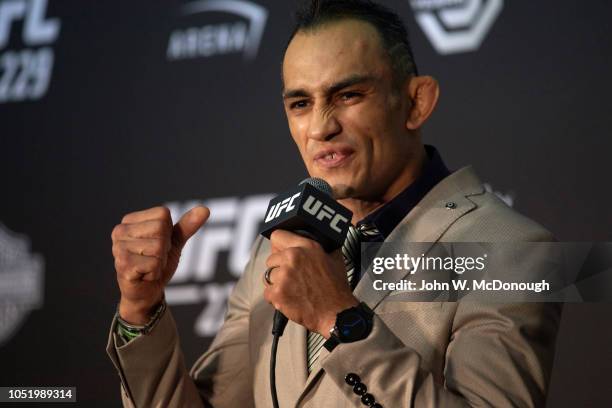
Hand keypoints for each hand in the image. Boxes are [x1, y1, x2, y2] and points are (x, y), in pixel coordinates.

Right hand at [111, 206, 209, 323]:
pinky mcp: (123, 264)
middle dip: (164, 248)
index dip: (168, 233)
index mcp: (130, 220)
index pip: (163, 215)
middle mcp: (120, 231)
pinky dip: (155, 272)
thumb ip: (187, 225)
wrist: (147, 292)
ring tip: (149, 267)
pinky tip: (144, 275)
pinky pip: (154, 263)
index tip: (159, 246)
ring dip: (160, 261)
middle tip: (154, 258)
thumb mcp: (175, 242)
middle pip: (160, 229)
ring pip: (158, 247)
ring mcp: (119, 248)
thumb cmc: (158, 263)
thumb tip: (205, 209)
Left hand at [264, 230, 358, 336]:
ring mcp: (284, 275)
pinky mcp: (278, 292)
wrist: (336, 313)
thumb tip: (316, 239)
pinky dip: (276, 298)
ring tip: (293, 290)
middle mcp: (294, 257)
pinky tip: (290, 300)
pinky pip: (267, 293)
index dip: (278, 246)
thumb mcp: (334, 258)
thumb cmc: (336, 289)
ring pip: (268, 276)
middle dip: (278, 269)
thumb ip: (321, 246)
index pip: (277, 236)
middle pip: (271, 259)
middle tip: (292, 279)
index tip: (280, 253)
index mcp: (307, 246)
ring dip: (277, 284)